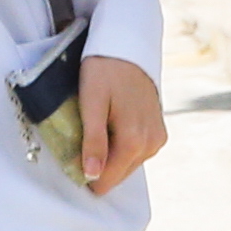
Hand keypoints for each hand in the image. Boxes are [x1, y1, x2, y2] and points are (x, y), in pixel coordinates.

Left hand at [77, 54, 165, 195]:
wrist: (128, 49)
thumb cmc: (105, 72)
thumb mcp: (91, 104)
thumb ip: (94, 141)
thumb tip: (92, 176)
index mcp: (134, 141)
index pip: (106, 180)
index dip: (85, 174)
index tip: (71, 157)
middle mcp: (151, 145)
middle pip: (117, 175)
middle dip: (97, 165)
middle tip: (81, 138)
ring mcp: (157, 140)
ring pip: (126, 165)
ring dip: (109, 157)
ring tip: (96, 130)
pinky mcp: (159, 133)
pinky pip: (136, 154)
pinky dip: (120, 149)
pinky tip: (110, 129)